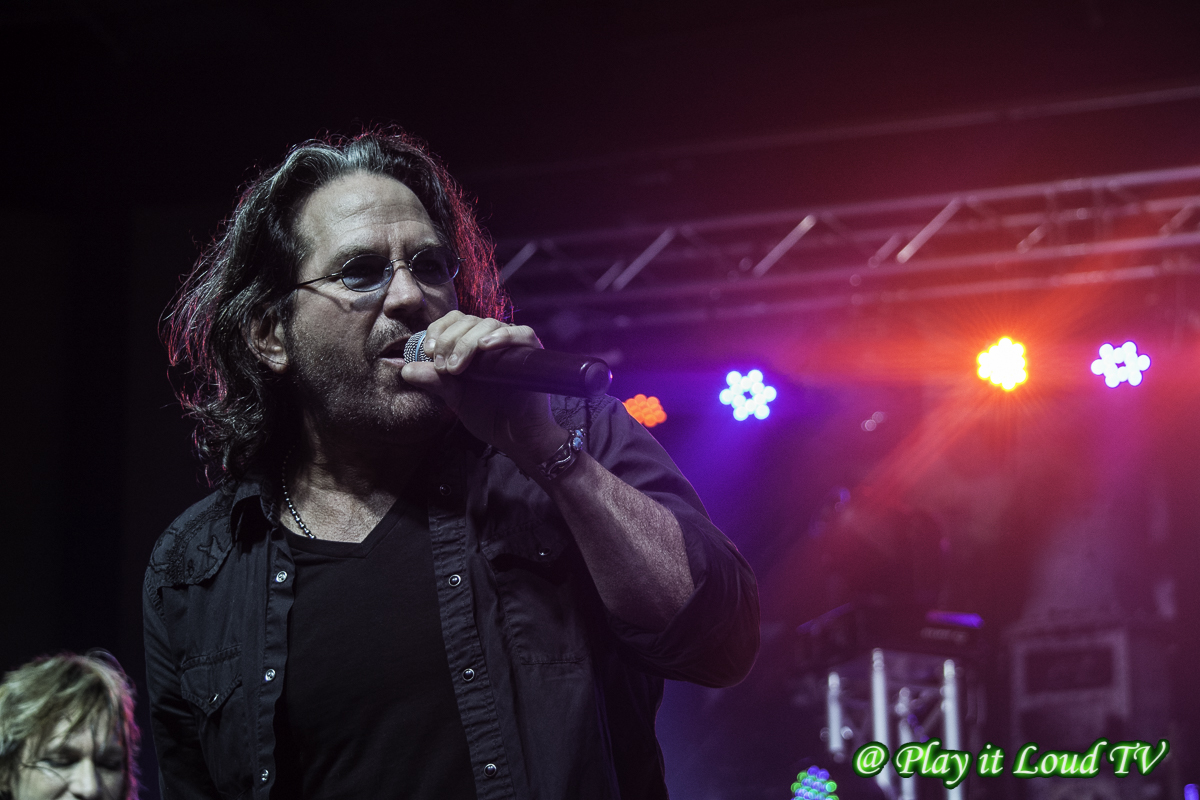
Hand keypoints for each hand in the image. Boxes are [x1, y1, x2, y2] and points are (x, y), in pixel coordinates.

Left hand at [399, 311, 567, 466]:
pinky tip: (485, 346)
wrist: (514, 436)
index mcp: (473, 343)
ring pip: (488, 324)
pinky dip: (503, 336)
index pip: (454, 320)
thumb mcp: (455, 396)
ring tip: (457, 367)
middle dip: (449, 341)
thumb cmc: (487, 414)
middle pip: (468, 321)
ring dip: (467, 343)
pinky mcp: (531, 351)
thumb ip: (434, 381)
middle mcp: (492, 338)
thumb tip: (405, 370)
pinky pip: (520, 333)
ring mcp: (513, 343)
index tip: (428, 352)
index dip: (438, 330)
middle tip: (443, 368)